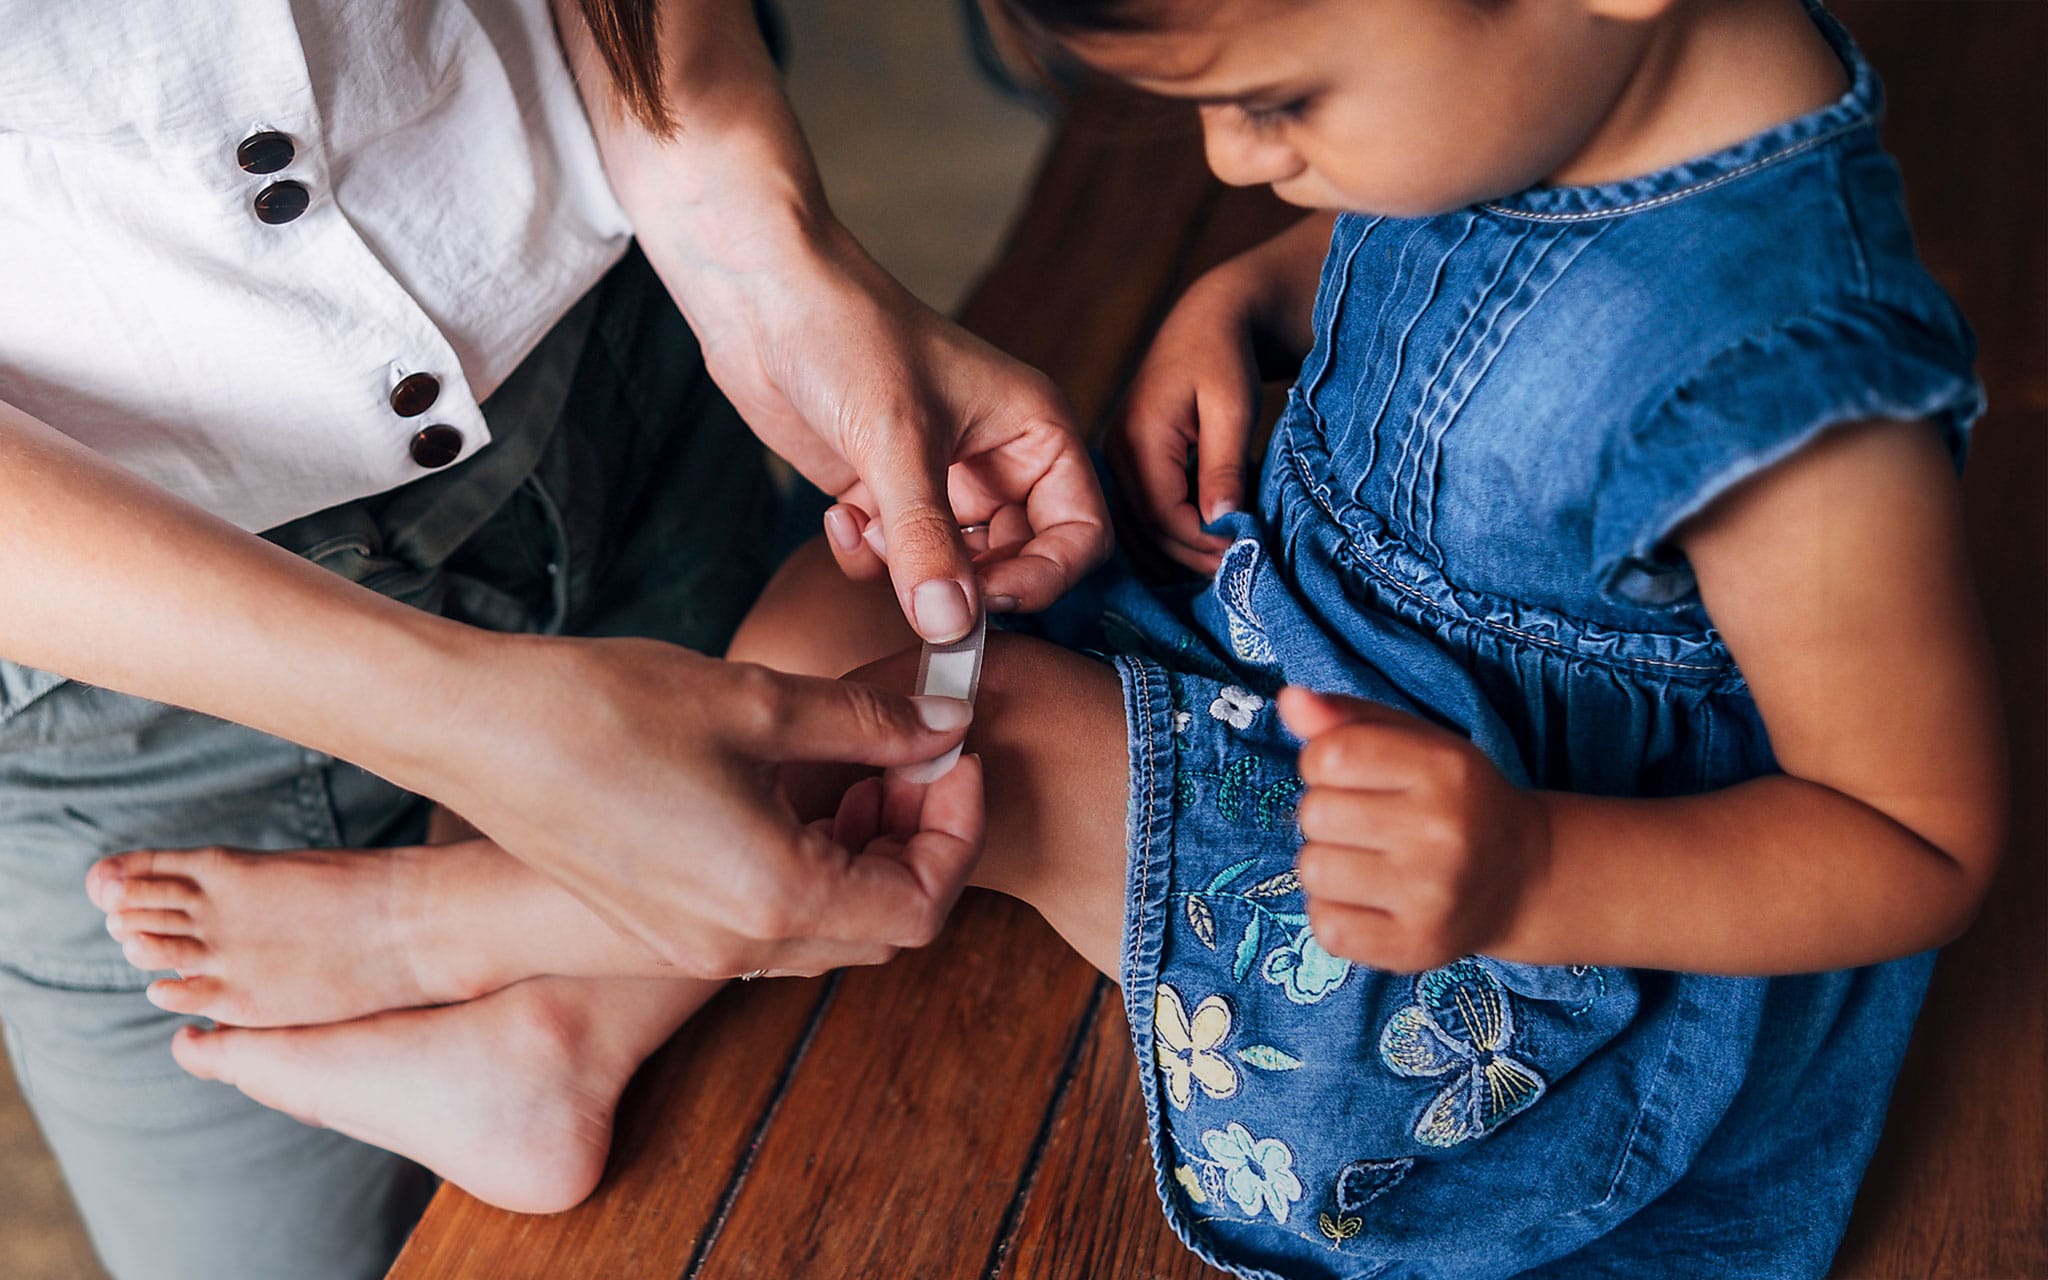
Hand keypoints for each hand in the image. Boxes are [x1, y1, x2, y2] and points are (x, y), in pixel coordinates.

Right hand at [437, 632, 983, 976]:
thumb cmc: (607, 709)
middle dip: (920, 845)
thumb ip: (871, 723)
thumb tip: (944, 724)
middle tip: (919, 759)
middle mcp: (738, 946)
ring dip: (866, 858)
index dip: (958, 833)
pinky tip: (797, 793)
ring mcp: (691, 947)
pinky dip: (809, 869)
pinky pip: (768, 923)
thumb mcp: (760, 702)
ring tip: (864, 767)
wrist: (472, 730)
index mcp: (776, 898)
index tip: (958, 758)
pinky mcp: (657, 929)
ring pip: (826, 929)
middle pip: (881, 928)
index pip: (921, 905)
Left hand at [670, 221, 1109, 637]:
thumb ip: (927, 543)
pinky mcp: (886, 494)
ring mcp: (941, 481)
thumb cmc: (847, 334)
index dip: (1045, 576)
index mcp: (1034, 431)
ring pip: (953, 571)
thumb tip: (953, 627)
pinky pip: (898, 561)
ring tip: (867, 529)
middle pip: (1019, 563)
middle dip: (966, 583)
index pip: (1081, 533)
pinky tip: (838, 514)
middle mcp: (999, 460)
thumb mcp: (897, 443)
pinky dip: (868, 557)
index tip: (987, 598)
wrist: (761, 296)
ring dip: (908, 571)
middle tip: (918, 584)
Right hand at [1106, 214, 1330, 575]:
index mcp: (1139, 437)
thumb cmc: (1226, 353)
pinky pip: (1145, 510)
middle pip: (1148, 527)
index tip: (1242, 556)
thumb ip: (1223, 466)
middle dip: (1192, 553)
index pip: (1162, 514)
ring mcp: (1120, 457)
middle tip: (1238, 570)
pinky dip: (1175, 530)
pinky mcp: (1131, 459)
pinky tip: (1207, 537)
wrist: (1211, 316)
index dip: (1201, 544)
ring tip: (1225, 560)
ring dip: (1182, 548)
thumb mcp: (1234, 407)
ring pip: (1143, 525)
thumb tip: (1219, 523)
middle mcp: (1118, 452)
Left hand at [1279, 687, 1549, 971]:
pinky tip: (1370, 901)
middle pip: (1314, 814)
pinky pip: (1326, 927)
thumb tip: (1290, 698)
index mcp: (1445, 768)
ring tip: (1368, 862)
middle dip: (1326, 814)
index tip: (1349, 773)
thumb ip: (1347, 718)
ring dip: (1327, 865)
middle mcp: (1444, 832)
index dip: (1321, 762)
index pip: (1330, 755)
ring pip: (1313, 871)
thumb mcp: (1414, 742)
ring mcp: (1432, 896)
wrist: (1523, 877)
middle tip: (1368, 824)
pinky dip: (1334, 913)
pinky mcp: (1416, 947)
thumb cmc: (1453, 799)